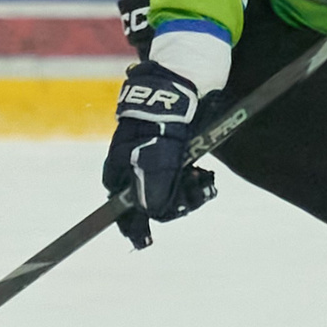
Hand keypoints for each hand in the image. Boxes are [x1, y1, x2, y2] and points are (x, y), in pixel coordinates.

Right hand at [101, 62, 217, 248]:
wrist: (182, 85)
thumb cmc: (162, 121)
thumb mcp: (156, 156)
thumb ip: (152, 187)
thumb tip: (150, 213)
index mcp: (120, 166)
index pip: (121, 206)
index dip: (132, 225)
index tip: (143, 241)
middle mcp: (136, 166)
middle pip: (151, 202)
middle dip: (176, 204)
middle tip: (196, 194)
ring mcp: (157, 161)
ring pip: (173, 193)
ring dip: (191, 194)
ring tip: (205, 181)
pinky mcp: (178, 155)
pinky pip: (186, 180)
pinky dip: (197, 182)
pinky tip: (206, 175)